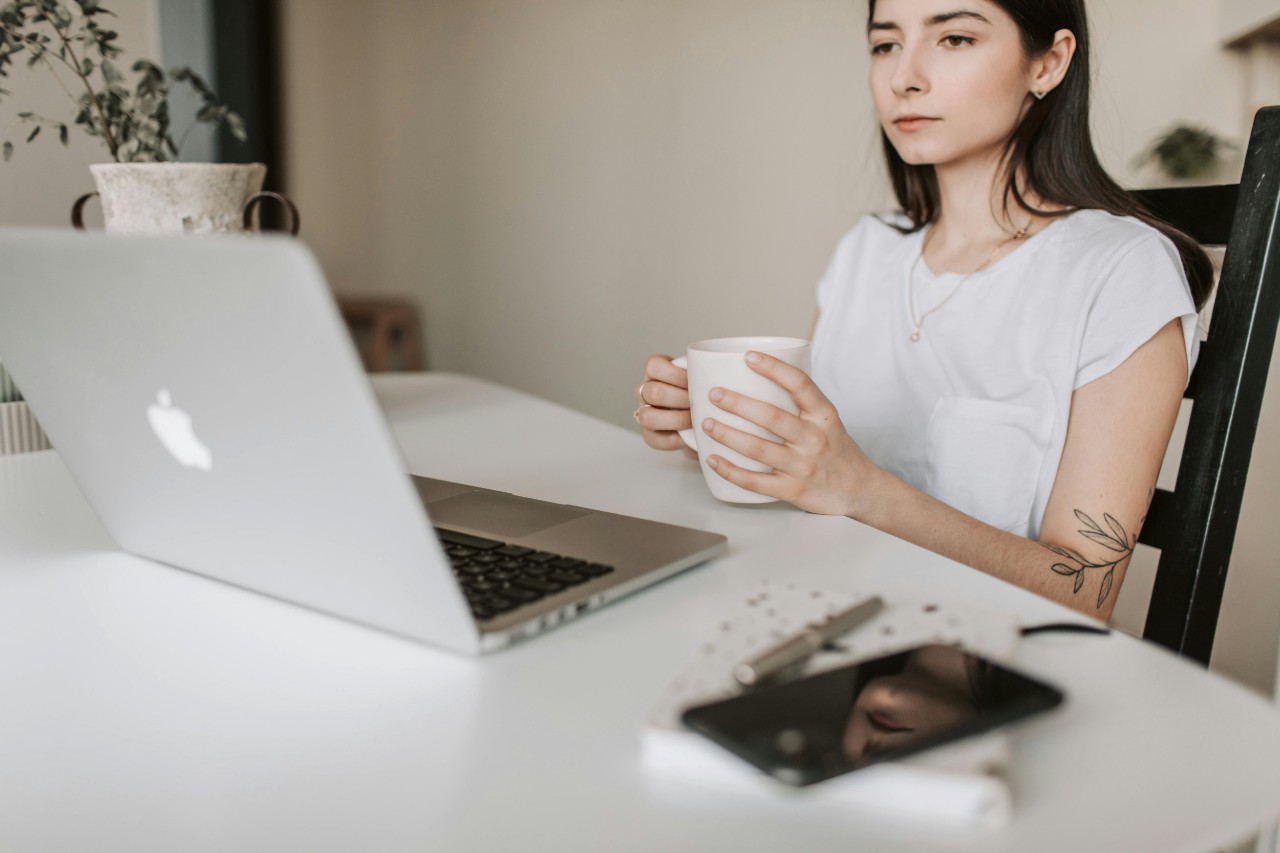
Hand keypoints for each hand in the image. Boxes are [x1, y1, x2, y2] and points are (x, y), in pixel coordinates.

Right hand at [634, 354, 697, 458]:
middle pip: (653, 392)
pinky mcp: (649, 436)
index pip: (654, 366)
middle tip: (698, 403)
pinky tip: (691, 433)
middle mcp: (644, 391)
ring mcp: (644, 413)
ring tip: (695, 419)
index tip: (694, 380)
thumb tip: (720, 371)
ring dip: (676, 419)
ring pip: (647, 417)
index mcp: (655, 372)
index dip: (675, 374)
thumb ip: (705, 372)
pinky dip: (677, 439)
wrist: (703, 418)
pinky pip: (656, 439)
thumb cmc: (702, 391)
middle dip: (680, 399)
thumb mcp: (702, 376)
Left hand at [700, 351, 878, 515]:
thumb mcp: (828, 420)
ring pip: (758, 449)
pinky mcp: (793, 490)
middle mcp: (815, 439)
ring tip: (705, 423)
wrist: (861, 491)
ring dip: (727, 435)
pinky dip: (730, 471)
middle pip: (771, 417)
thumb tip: (759, 379)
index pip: (800, 384)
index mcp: (824, 415)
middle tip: (714, 394)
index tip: (748, 356)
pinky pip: (756, 482)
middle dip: (737, 403)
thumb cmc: (838, 451)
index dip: (773, 367)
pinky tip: (712, 459)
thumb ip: (801, 403)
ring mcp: (804, 466)